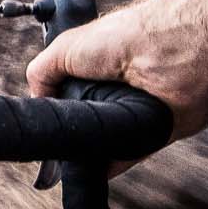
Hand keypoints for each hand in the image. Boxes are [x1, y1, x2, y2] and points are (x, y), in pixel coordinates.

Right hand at [25, 0, 207, 172]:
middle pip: (85, 124)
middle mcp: (116, 92)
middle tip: (60, 140)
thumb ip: (43, 72)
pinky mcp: (153, 135)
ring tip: (78, 150)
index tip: (45, 124)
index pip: (70, 97)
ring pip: (103, 144)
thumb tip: (37, 100)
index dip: (57, 109)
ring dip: (90, 150)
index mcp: (97, 69)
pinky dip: (109, 167)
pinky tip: (92, 170)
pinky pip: (126, 158)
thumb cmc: (125, 38)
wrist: (170, 53)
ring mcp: (134, 115)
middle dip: (72, 133)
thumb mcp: (65, 47)